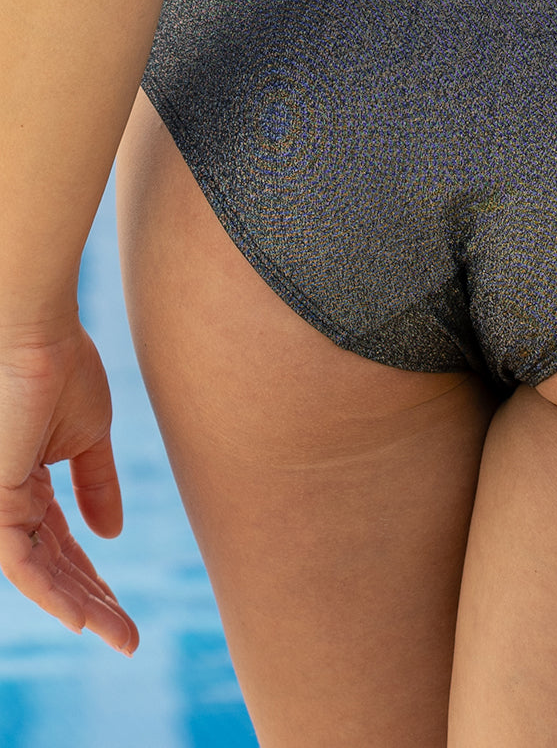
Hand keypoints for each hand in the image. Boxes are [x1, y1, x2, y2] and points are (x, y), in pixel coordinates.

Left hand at [0, 319, 138, 653]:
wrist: (36, 332)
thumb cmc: (60, 366)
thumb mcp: (88, 436)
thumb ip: (96, 485)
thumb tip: (112, 535)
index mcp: (27, 483)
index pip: (61, 547)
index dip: (93, 580)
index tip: (126, 613)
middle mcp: (7, 501)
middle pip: (51, 568)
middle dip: (91, 605)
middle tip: (129, 638)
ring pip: (38, 574)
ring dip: (80, 607)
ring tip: (120, 635)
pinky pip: (21, 562)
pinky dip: (52, 592)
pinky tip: (82, 617)